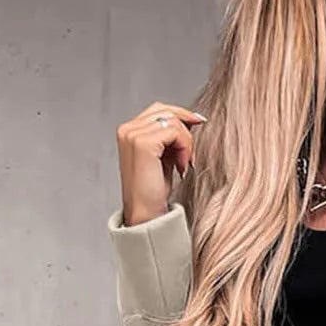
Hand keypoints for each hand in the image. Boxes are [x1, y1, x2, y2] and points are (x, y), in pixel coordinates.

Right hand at [116, 101, 207, 226]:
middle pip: (166, 111)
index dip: (181, 116)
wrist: (146, 216)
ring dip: (186, 143)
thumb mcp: (163, 158)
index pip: (158, 110)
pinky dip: (185, 148)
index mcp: (129, 132)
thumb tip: (190, 120)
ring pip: (173, 120)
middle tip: (190, 156)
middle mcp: (127, 130)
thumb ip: (169, 138)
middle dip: (185, 130)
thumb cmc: (154, 193)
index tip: (198, 124)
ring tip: (183, 165)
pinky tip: (181, 167)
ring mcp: (133, 135)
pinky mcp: (143, 143)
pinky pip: (174, 131)